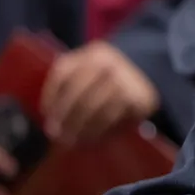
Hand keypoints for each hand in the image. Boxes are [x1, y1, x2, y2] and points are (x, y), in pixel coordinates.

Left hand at [42, 42, 159, 144]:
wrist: (148, 70)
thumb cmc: (110, 73)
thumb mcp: (92, 66)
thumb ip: (72, 79)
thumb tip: (49, 113)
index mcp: (92, 54)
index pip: (63, 73)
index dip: (50, 95)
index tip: (45, 114)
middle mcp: (107, 64)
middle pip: (77, 94)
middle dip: (64, 116)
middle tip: (55, 133)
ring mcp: (123, 81)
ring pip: (93, 109)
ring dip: (79, 127)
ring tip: (70, 140)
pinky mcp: (136, 99)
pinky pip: (110, 119)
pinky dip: (97, 131)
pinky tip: (90, 137)